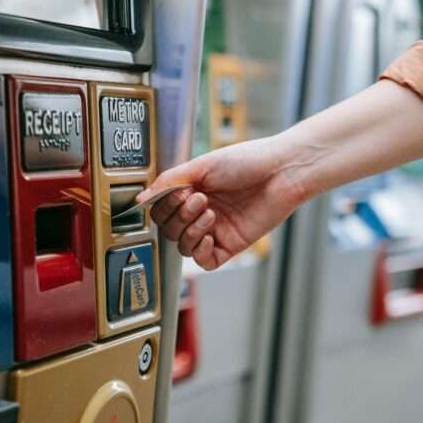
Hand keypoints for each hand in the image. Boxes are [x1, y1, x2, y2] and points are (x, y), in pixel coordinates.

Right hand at [139, 137, 306, 269]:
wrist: (281, 171)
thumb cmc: (248, 161)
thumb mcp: (201, 166)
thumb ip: (169, 182)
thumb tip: (141, 200)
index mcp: (191, 191)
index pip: (161, 210)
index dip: (164, 205)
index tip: (179, 193)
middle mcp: (201, 212)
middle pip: (169, 230)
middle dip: (179, 216)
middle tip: (199, 199)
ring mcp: (215, 230)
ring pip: (183, 246)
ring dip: (190, 230)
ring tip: (210, 212)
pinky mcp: (231, 245)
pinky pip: (204, 261)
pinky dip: (200, 250)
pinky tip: (210, 234)